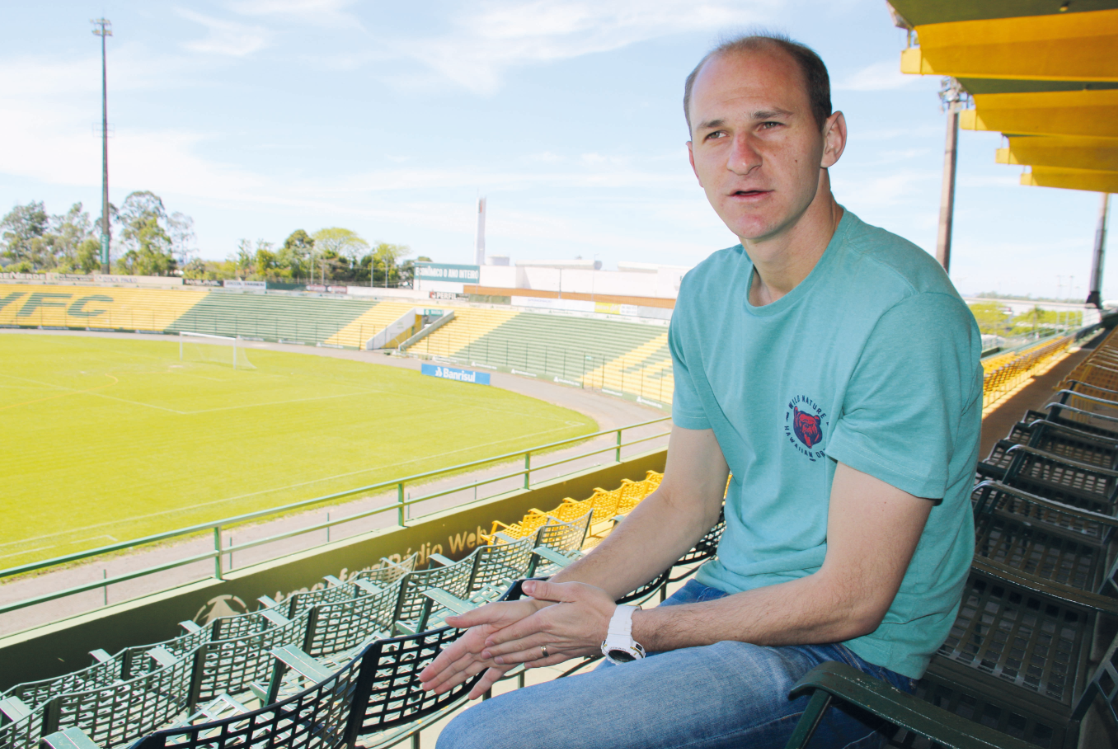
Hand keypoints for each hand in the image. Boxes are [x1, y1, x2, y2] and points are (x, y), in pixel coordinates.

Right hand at [419, 598, 546, 698]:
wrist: (537, 615)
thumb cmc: (515, 611)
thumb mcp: (491, 611)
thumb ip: (470, 618)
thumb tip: (447, 620)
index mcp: (473, 637)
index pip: (450, 656)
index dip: (436, 667)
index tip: (423, 677)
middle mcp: (478, 648)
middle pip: (455, 667)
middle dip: (439, 678)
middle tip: (424, 689)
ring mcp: (490, 657)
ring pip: (467, 673)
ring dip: (452, 683)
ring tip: (438, 692)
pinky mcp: (503, 663)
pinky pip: (489, 678)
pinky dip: (480, 687)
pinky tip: (472, 696)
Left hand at [480, 580, 615, 666]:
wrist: (618, 630)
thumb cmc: (598, 606)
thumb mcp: (573, 590)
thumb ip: (547, 591)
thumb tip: (526, 587)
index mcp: (547, 620)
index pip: (517, 630)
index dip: (500, 637)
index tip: (484, 642)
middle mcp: (550, 637)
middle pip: (519, 646)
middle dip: (499, 650)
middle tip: (482, 656)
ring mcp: (559, 648)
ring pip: (529, 655)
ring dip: (511, 659)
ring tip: (496, 662)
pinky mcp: (568, 654)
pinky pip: (545, 661)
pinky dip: (532, 663)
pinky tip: (526, 665)